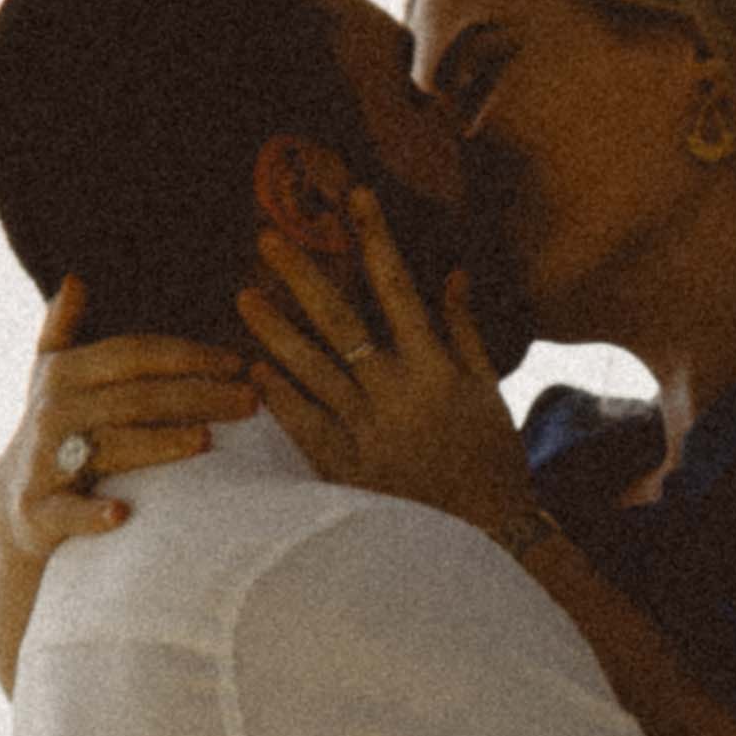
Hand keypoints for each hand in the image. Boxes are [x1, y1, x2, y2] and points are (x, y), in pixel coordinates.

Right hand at [0, 283, 254, 563]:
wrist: (17, 506)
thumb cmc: (56, 433)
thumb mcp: (52, 378)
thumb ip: (64, 329)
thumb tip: (76, 278)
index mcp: (64, 374)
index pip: (134, 355)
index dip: (187, 355)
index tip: (238, 363)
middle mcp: (55, 412)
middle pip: (135, 398)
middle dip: (196, 397)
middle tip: (250, 402)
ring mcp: (45, 461)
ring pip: (109, 446)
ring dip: (157, 443)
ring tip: (206, 440)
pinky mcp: (40, 511)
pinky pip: (68, 511)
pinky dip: (93, 514)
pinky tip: (123, 513)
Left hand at [239, 192, 531, 533]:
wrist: (486, 538)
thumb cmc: (493, 462)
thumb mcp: (489, 391)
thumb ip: (465, 331)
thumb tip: (453, 274)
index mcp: (435, 367)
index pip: (399, 287)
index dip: (375, 238)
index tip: (353, 197)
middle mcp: (397, 392)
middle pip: (340, 321)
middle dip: (304, 275)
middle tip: (268, 239)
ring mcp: (367, 430)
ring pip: (311, 369)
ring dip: (274, 330)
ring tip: (242, 296)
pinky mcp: (346, 468)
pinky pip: (304, 424)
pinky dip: (279, 396)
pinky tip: (253, 370)